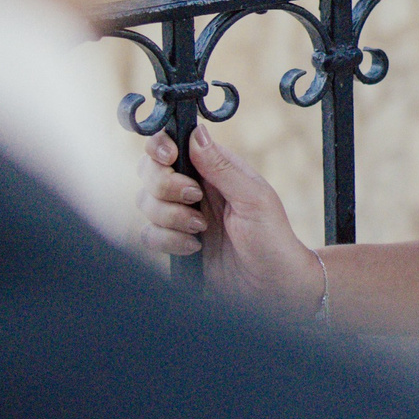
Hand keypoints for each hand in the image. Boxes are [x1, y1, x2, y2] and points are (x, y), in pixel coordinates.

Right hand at [137, 126, 325, 313]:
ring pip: (145, 202)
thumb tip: (196, 133)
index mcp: (213, 168)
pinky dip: (168, 241)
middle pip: (149, 171)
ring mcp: (181, 215)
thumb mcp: (253, 197)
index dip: (160, 147)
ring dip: (171, 217)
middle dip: (165, 186)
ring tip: (202, 229)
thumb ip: (222, 166)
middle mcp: (192, 187)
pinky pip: (148, 234)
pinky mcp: (174, 242)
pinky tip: (194, 248)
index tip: (169, 158)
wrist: (271, 286)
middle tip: (194, 198)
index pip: (171, 144)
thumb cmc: (272, 238)